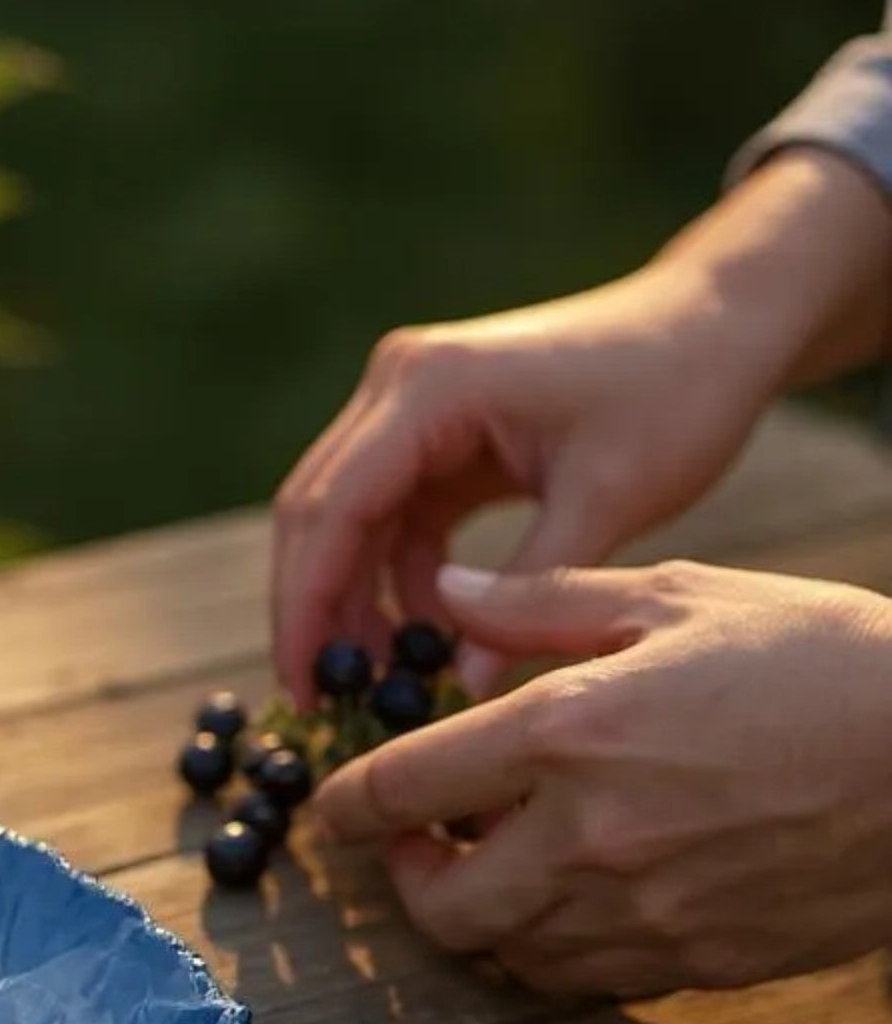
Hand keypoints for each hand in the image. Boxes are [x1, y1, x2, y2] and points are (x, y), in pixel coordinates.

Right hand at [271, 274, 772, 703]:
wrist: (720, 322)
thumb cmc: (678, 392)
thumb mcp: (607, 501)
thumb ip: (529, 597)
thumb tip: (460, 695)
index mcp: (428, 387)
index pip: (330, 510)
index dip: (306, 607)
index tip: (304, 688)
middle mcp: (398, 386)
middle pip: (314, 515)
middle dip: (311, 613)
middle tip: (320, 701)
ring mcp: (410, 407)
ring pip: (344, 523)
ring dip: (353, 603)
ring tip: (379, 683)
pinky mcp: (433, 435)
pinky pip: (390, 520)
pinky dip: (399, 583)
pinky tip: (426, 639)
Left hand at [314, 558, 891, 997]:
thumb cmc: (823, 658)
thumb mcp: (680, 598)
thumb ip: (545, 604)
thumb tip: (448, 596)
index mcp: (566, 734)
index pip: (399, 790)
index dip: (344, 807)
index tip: (332, 808)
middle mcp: (586, 838)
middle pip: (437, 909)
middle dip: (410, 880)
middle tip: (425, 842)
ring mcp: (642, 913)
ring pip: (506, 953)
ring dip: (483, 915)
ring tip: (508, 860)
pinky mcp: (696, 963)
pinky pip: (585, 979)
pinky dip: (557, 946)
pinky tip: (584, 893)